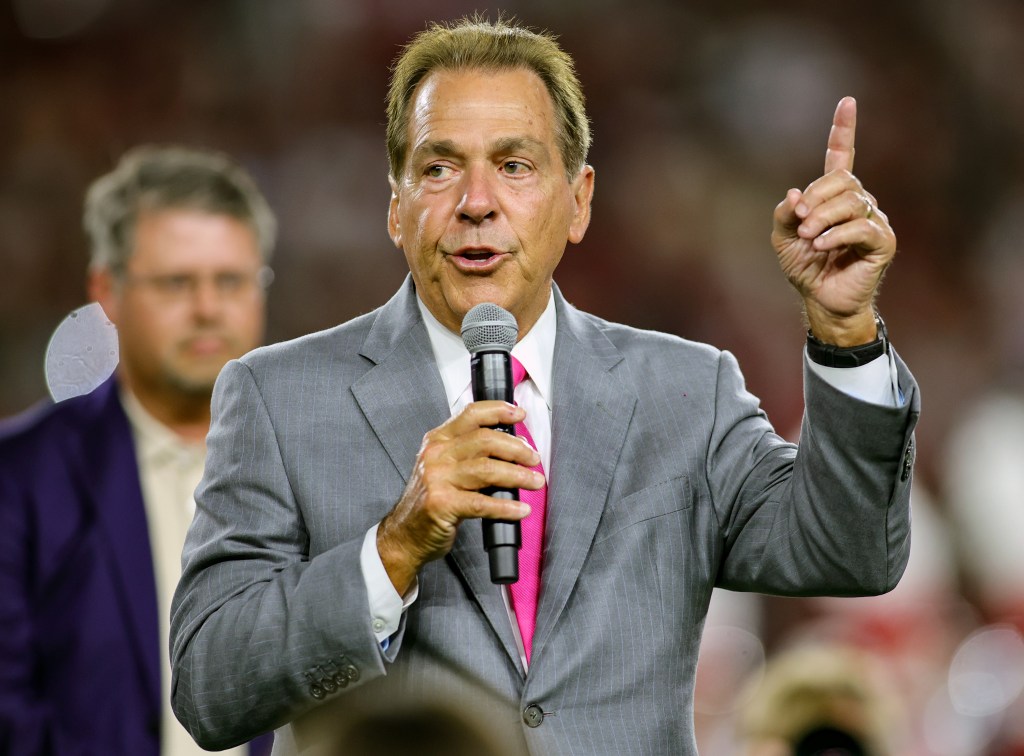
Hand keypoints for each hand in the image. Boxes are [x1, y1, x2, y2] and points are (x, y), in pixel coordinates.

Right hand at [376, 401, 543, 593]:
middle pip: (485, 440)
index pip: (471, 415)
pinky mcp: (442, 504)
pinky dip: (506, 507)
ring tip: (535, 482)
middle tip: (533, 459)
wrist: (404, 534)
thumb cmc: (431, 500)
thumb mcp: (443, 466)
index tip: (520, 415)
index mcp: (437, 440)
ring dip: (518, 475)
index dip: (499, 411)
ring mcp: (437, 479)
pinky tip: (520, 509)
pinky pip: (482, 503)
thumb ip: (469, 452)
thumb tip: (512, 446)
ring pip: (487, 469)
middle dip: (517, 448)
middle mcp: (436, 455)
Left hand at [771, 96, 896, 345]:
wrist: (820, 301)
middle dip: (816, 199)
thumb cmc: (805, 267)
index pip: (841, 156)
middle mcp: (859, 202)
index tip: (847, 101)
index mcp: (835, 196)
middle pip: (842, 181)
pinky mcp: (882, 242)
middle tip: (800, 224)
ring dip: (823, 219)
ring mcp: (873, 220)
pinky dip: (837, 235)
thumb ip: (785, 213)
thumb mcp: (782, 238)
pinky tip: (821, 246)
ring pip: (851, 202)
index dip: (844, 129)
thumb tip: (795, 194)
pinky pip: (861, 227)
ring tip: (808, 238)